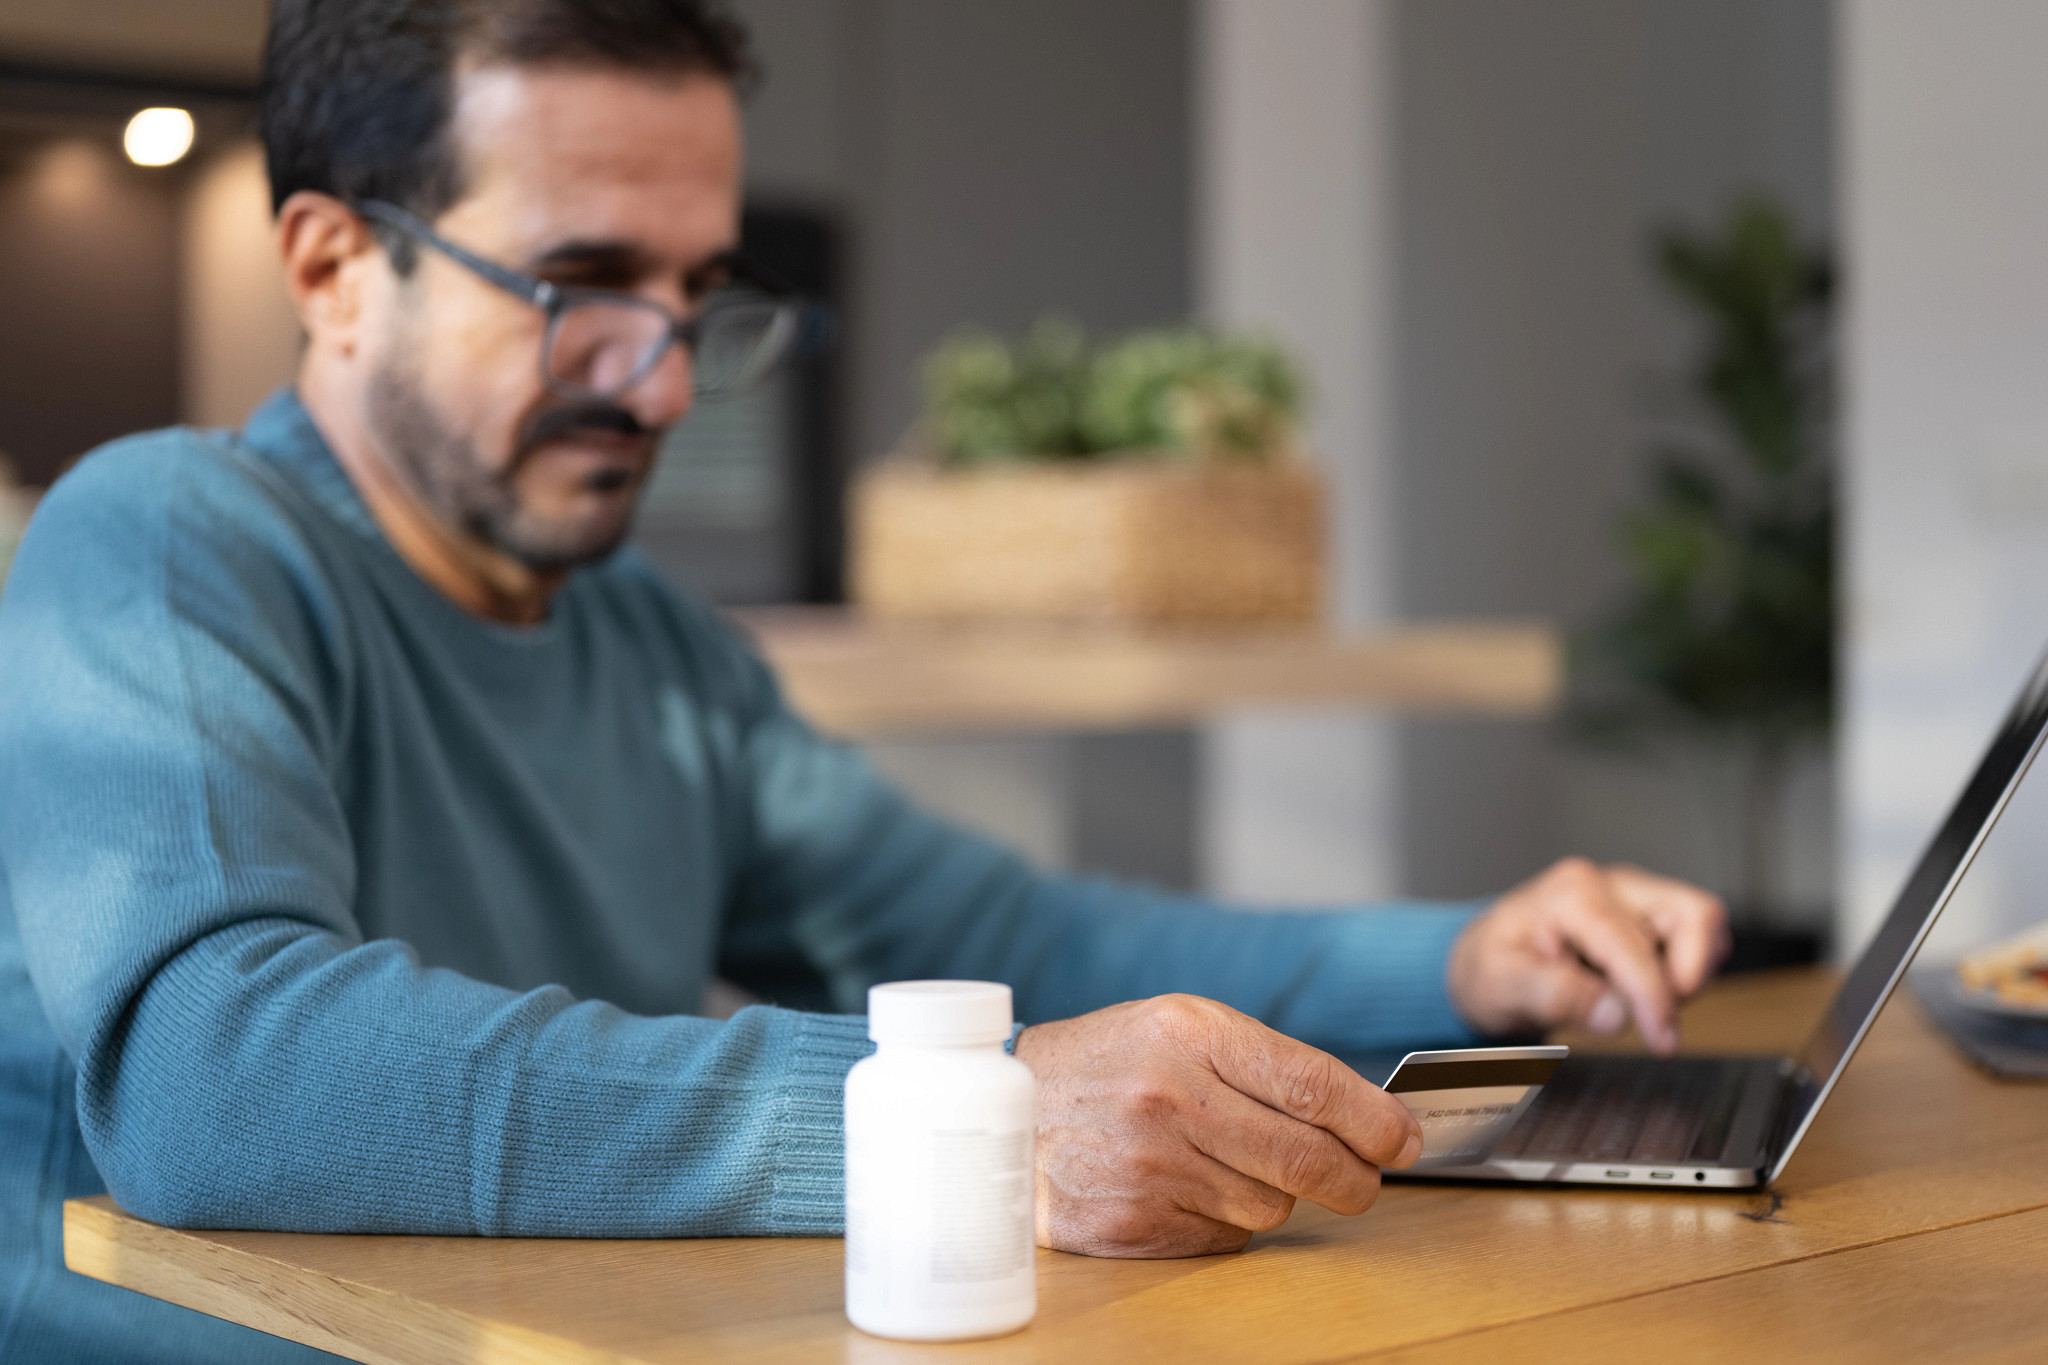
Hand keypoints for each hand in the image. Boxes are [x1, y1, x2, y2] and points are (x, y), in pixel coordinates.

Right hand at [1012, 994, 1421, 1257]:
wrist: (1008, 1107)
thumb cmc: (1113, 1061)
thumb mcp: (1182, 1028)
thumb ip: (1270, 1065)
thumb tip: (1371, 1120)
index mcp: (1189, 1033)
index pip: (1312, 1084)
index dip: (1373, 1120)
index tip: (1403, 1139)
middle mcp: (1169, 1098)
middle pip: (1305, 1158)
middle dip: (1355, 1177)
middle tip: (1365, 1179)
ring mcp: (1148, 1166)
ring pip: (1271, 1205)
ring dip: (1276, 1192)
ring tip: (1233, 1162)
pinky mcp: (1132, 1222)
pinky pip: (1224, 1235)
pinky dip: (1225, 1217)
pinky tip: (1189, 1186)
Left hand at [1446, 858, 1728, 1053]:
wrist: (1486, 958)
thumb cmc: (1492, 967)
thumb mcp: (1502, 986)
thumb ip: (1556, 996)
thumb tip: (1616, 1013)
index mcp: (1571, 895)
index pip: (1636, 945)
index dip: (1655, 997)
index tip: (1661, 1040)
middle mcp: (1610, 883)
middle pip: (1691, 917)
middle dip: (1683, 979)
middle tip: (1654, 1021)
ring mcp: (1633, 893)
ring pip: (1702, 921)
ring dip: (1690, 971)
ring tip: (1642, 1001)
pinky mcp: (1649, 910)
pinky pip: (1697, 932)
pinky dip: (1688, 966)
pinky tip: (1645, 988)